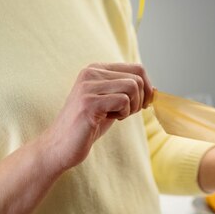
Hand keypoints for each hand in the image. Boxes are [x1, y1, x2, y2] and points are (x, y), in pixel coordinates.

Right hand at [38, 62, 153, 172]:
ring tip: (116, 115)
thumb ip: (127, 92)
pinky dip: (123, 114)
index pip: (137, 68)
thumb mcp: (111, 103)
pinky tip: (109, 119)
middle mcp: (91, 72)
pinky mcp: (89, 102)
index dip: (147, 87)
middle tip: (127, 112)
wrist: (60, 146)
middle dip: (141, 99)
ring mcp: (88, 86)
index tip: (142, 104)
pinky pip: (124, 101)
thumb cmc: (88, 126)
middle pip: (137, 77)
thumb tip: (154, 89)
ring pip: (133, 87)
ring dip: (132, 107)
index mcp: (97, 69)